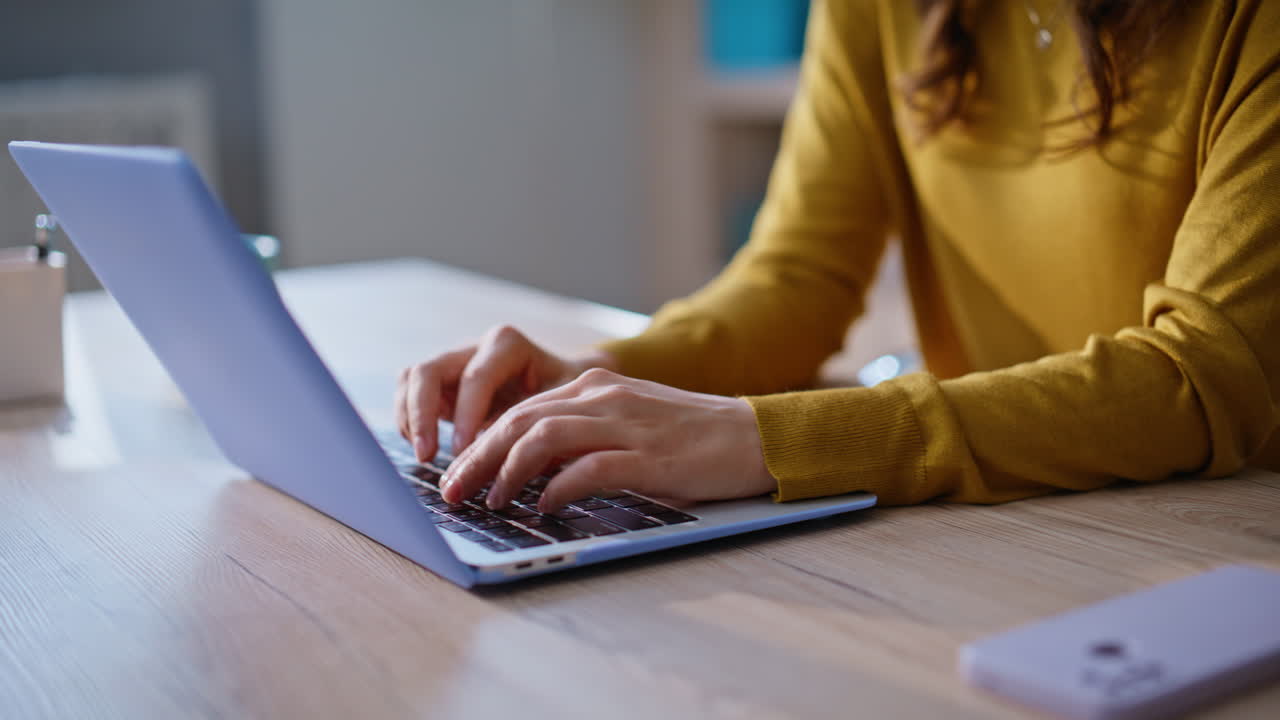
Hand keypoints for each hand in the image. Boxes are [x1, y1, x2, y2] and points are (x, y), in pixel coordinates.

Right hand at [395, 325, 614, 461]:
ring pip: (411, 379)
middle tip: (427, 456)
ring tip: (424, 455)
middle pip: (428, 370)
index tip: (466, 452)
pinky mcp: (441, 382)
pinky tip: (425, 449)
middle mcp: (474, 348)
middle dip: (422, 415)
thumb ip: (535, 425)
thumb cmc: (569, 397)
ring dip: (410, 417)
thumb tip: (511, 460)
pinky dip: (409, 421)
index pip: (475, 378)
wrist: (567, 387)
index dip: (466, 416)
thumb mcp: (563, 407)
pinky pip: (408, 394)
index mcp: (507, 345)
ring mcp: (454, 362)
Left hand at [439, 368, 777, 511]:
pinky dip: (557, 489)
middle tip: (452, 491)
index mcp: (595, 386)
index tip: (457, 474)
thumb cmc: (691, 440)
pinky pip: (588, 468)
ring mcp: (625, 424)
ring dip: (506, 473)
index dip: (480, 443)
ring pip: (542, 438)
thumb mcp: (629, 425)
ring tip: (490, 502)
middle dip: (477, 458)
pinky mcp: (648, 457)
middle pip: (518, 420)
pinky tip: (544, 508)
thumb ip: (583, 438)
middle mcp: (604, 397)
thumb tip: (532, 473)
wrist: (755, 436)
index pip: (520, 409)